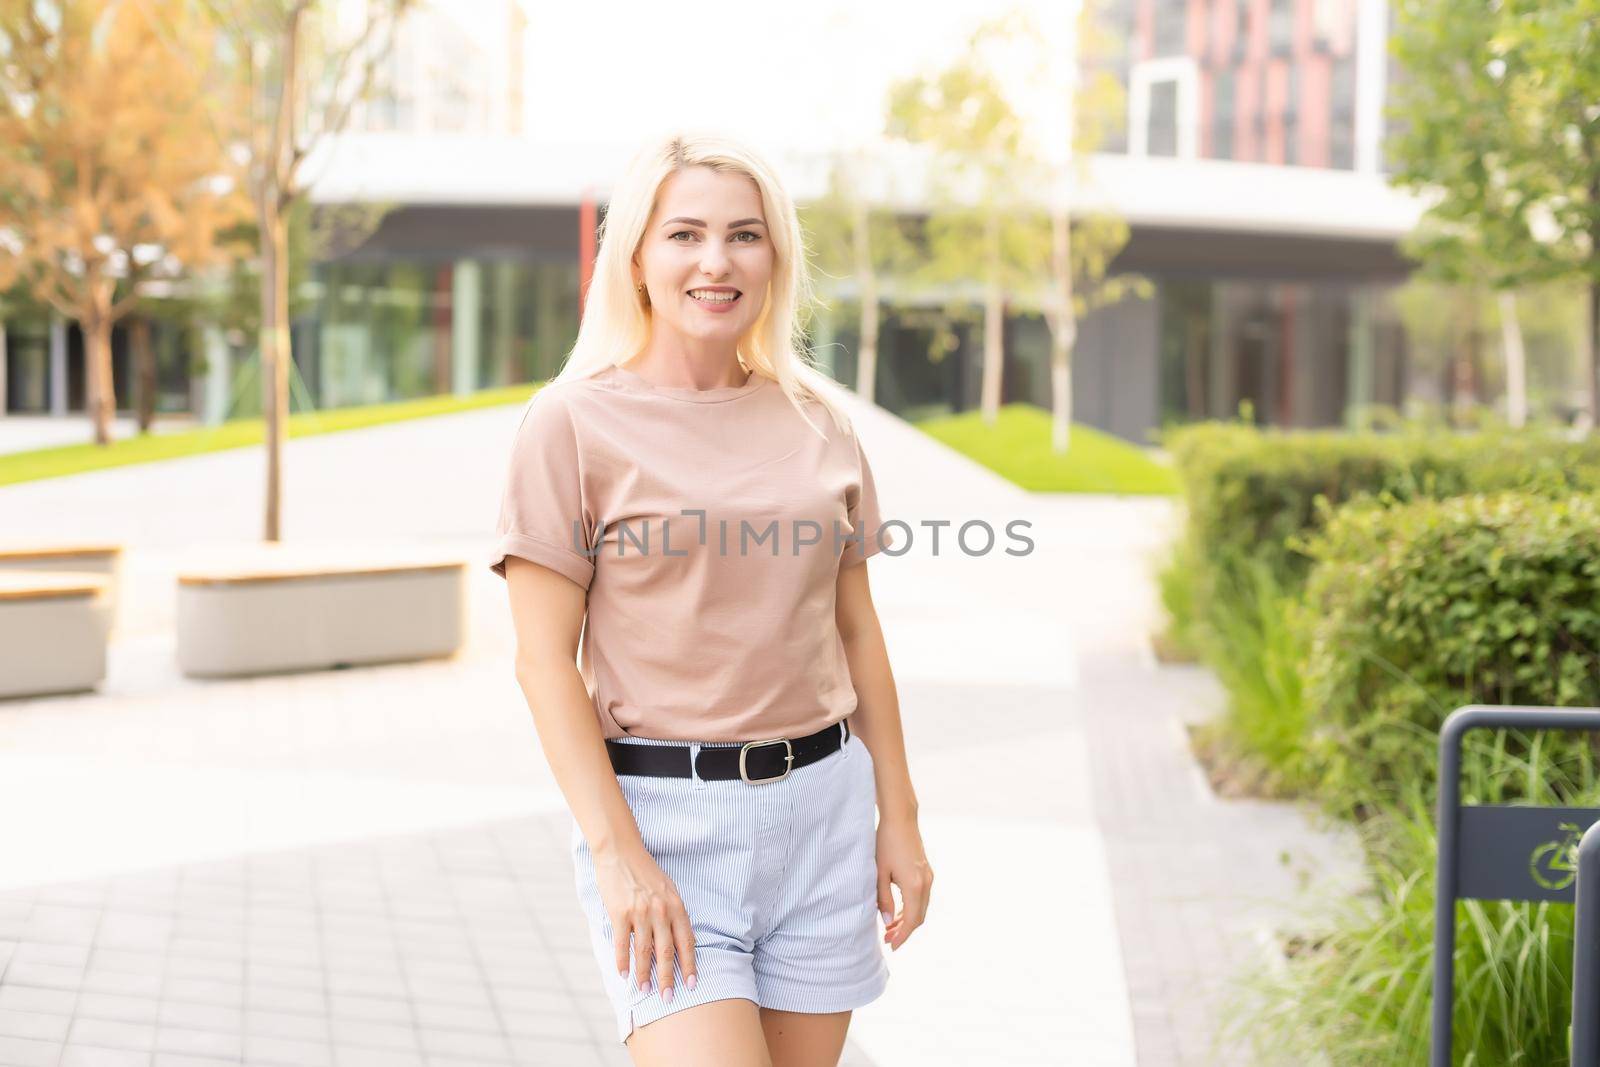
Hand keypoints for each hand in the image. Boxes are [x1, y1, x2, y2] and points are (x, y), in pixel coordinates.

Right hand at [593, 842, 697, 1002]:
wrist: (621, 851)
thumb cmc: (645, 871)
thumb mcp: (668, 889)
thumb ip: (675, 913)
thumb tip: (681, 939)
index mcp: (676, 906)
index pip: (686, 942)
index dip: (690, 965)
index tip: (692, 984)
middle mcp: (661, 911)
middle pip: (667, 952)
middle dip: (668, 977)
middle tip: (668, 997)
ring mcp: (640, 913)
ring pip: (644, 952)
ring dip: (645, 974)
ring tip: (645, 990)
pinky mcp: (620, 913)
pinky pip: (623, 943)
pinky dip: (623, 962)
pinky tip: (623, 974)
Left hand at [875, 815, 931, 950]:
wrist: (900, 818)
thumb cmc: (885, 843)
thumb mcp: (879, 873)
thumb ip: (883, 899)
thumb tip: (887, 922)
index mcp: (915, 886)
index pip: (912, 921)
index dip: (902, 936)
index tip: (891, 946)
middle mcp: (926, 883)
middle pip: (919, 917)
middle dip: (904, 931)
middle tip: (887, 939)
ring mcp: (928, 876)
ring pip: (921, 907)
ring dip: (907, 919)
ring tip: (889, 928)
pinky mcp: (926, 871)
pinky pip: (921, 897)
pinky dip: (910, 907)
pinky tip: (896, 910)